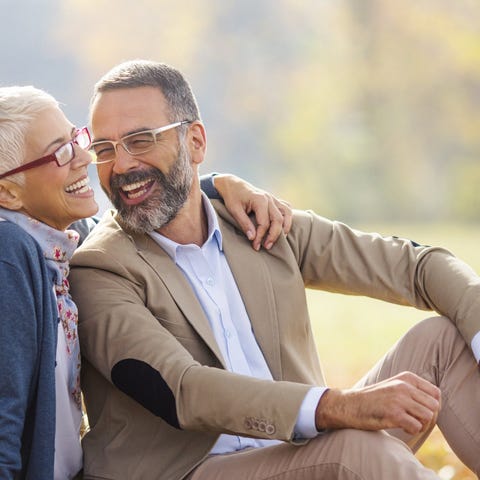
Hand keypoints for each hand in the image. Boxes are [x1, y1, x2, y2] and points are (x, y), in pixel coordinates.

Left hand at [213, 174, 291, 250]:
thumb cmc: (233, 197)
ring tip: (280, 239)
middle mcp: (269, 198)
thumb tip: (252, 237)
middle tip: (267, 246)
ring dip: (285, 227)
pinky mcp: (274, 200)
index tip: (255, 245)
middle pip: (278, 220)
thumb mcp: (234, 210)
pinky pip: (286, 208)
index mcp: (259, 200)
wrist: (233, 185)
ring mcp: (273, 198)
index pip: (264, 222)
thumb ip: (244, 223)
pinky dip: (288, 218)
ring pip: (286, 214)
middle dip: (273, 235)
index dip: (260, 236)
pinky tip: (283, 227)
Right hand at [315, 371, 440, 434]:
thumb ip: (414, 391)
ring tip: (405, 422)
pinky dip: (410, 430)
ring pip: (428, 417)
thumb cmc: (374, 399)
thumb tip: (438, 405)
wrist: (349, 405)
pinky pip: (416, 426)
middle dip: (426, 416)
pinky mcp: (394, 414)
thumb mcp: (394, 386)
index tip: (418, 410)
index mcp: (406, 377)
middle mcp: (404, 386)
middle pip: (434, 406)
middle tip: (412, 418)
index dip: (431, 406)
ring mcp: (399, 399)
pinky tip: (398, 425)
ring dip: (419, 424)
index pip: (436, 393)